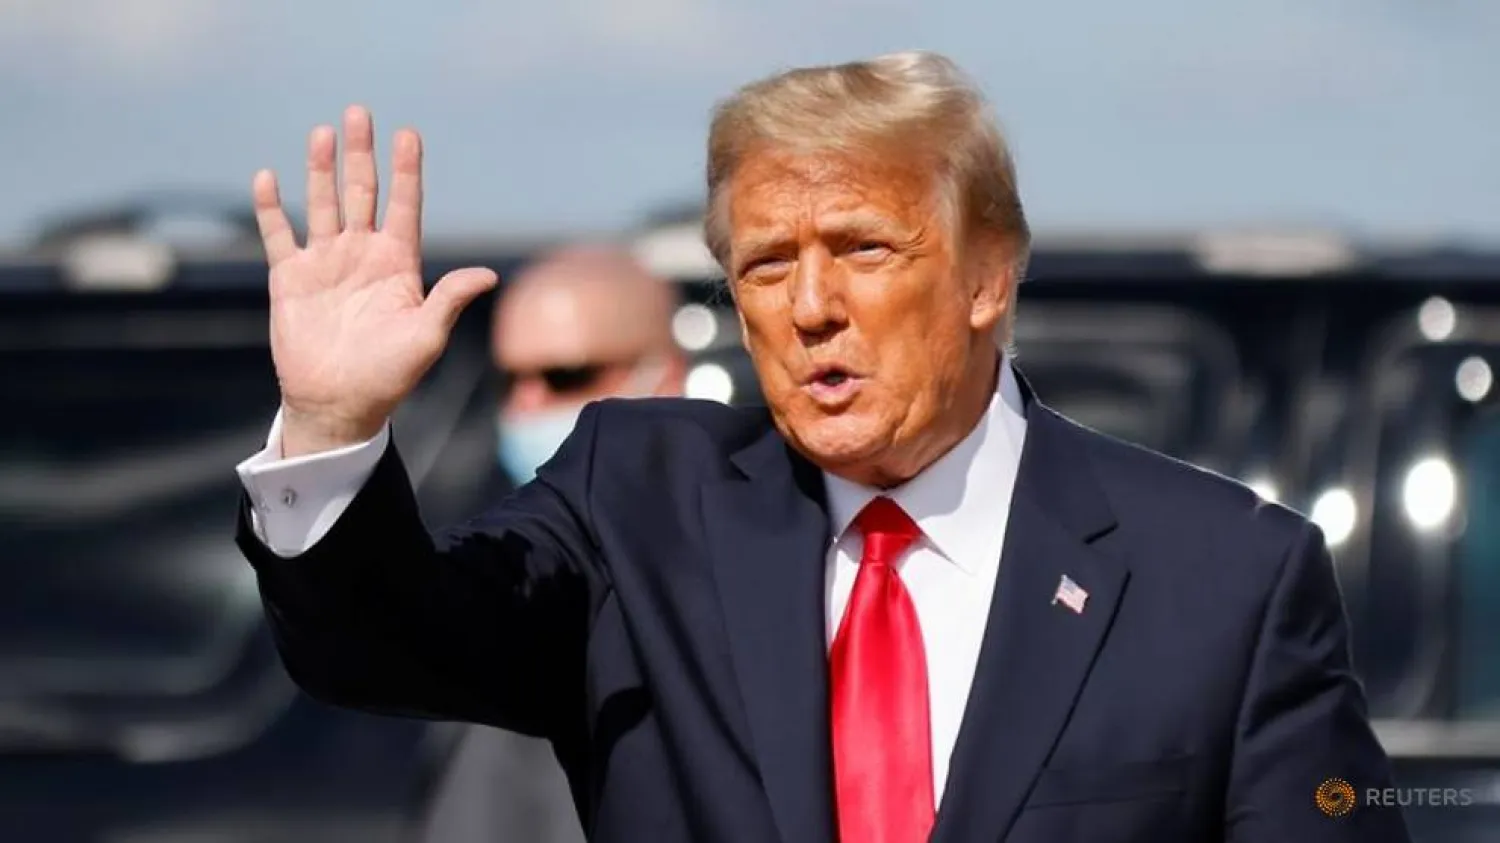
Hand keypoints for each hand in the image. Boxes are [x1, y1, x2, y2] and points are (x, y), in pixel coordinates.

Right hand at [253, 105, 497, 456]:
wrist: (339, 404)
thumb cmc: (389, 376)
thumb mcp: (426, 337)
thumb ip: (449, 300)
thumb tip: (487, 274)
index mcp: (398, 264)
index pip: (404, 206)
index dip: (406, 171)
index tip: (409, 134)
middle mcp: (362, 255)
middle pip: (362, 192)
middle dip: (362, 154)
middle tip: (359, 112)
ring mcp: (326, 263)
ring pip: (323, 203)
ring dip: (321, 168)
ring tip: (322, 133)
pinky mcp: (291, 279)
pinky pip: (279, 235)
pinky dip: (272, 208)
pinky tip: (268, 177)